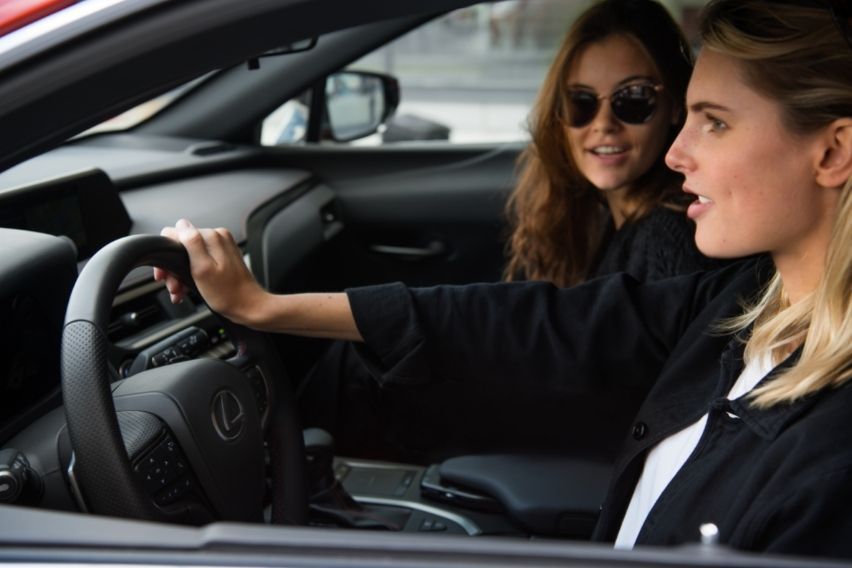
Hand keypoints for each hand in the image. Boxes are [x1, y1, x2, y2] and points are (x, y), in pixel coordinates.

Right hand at [153, 219, 267, 325]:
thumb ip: (192, 243)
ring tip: (180, 291)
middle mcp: (217, 238)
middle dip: (173, 268)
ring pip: (189, 256)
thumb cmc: (227, 294)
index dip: (166, 253)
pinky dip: (191, 275)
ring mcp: (220, 248)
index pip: (176, 234)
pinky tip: (188, 288)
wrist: (248, 306)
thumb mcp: (203, 269)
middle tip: (174, 287)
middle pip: (182, 246)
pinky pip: (199, 261)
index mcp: (212, 236)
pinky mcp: (222, 258)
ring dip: (180, 274)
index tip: (165, 273)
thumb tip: (181, 224)